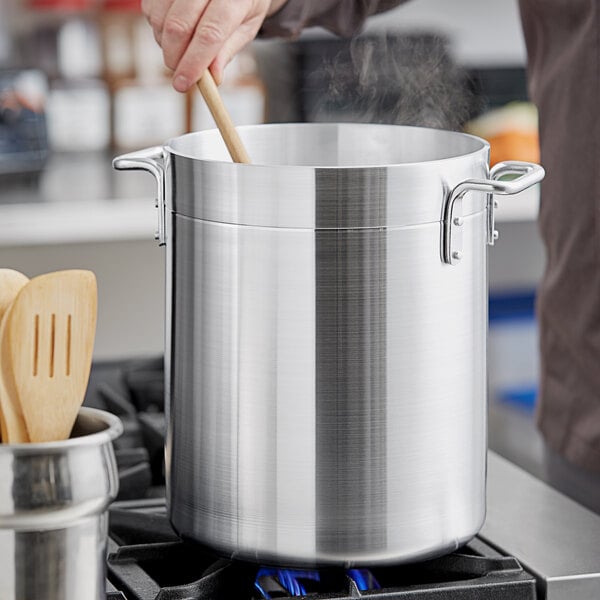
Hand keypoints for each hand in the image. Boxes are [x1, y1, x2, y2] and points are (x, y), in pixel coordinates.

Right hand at [142, 0, 287, 91]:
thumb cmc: (241, 4)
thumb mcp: (245, 28)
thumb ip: (226, 51)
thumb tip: (212, 78)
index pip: (209, 34)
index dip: (194, 63)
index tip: (184, 84)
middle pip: (178, 26)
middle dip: (175, 58)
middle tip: (180, 74)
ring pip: (160, 19)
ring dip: (165, 45)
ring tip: (181, 50)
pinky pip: (150, 9)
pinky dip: (158, 29)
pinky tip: (173, 32)